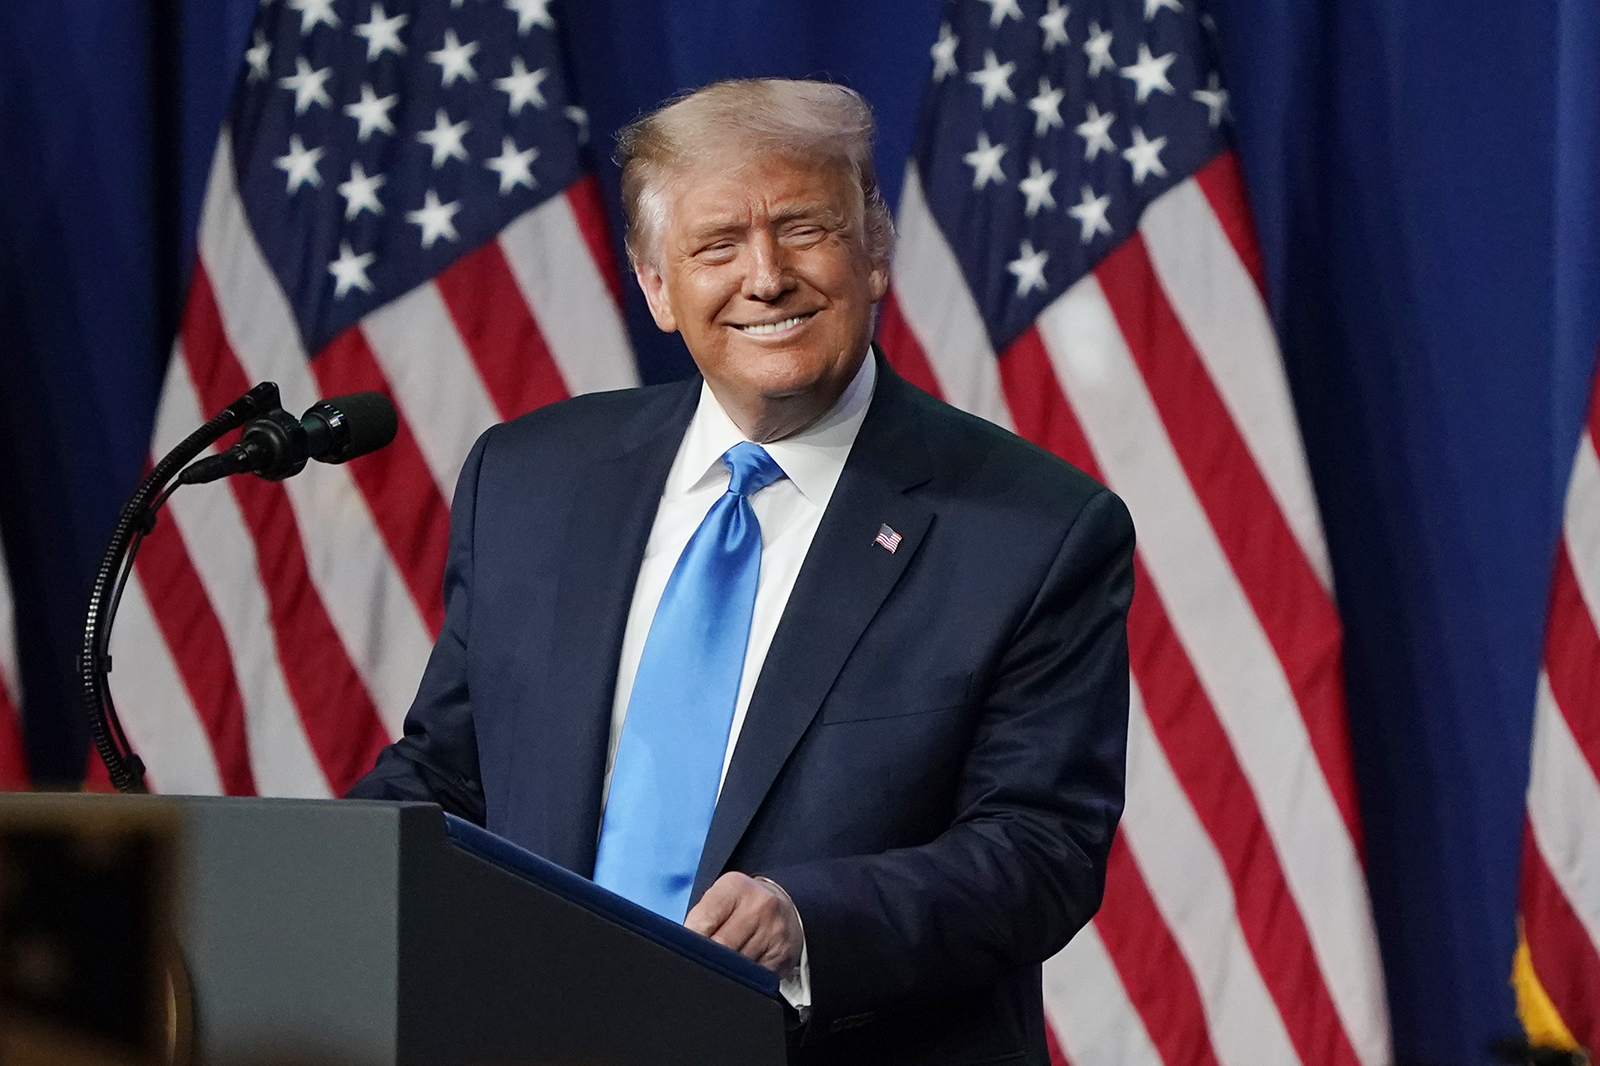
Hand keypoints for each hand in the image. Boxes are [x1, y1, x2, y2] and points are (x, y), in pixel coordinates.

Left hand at [684, 872, 803, 974]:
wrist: (784, 909)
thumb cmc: (741, 906)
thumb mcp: (721, 899)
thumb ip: (701, 918)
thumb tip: (679, 947)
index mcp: (736, 886)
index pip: (703, 921)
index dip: (688, 941)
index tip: (683, 951)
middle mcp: (760, 904)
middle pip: (721, 946)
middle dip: (706, 958)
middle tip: (700, 962)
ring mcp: (774, 930)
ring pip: (738, 966)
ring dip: (726, 971)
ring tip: (723, 964)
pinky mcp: (782, 954)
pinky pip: (755, 977)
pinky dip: (744, 979)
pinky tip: (743, 970)